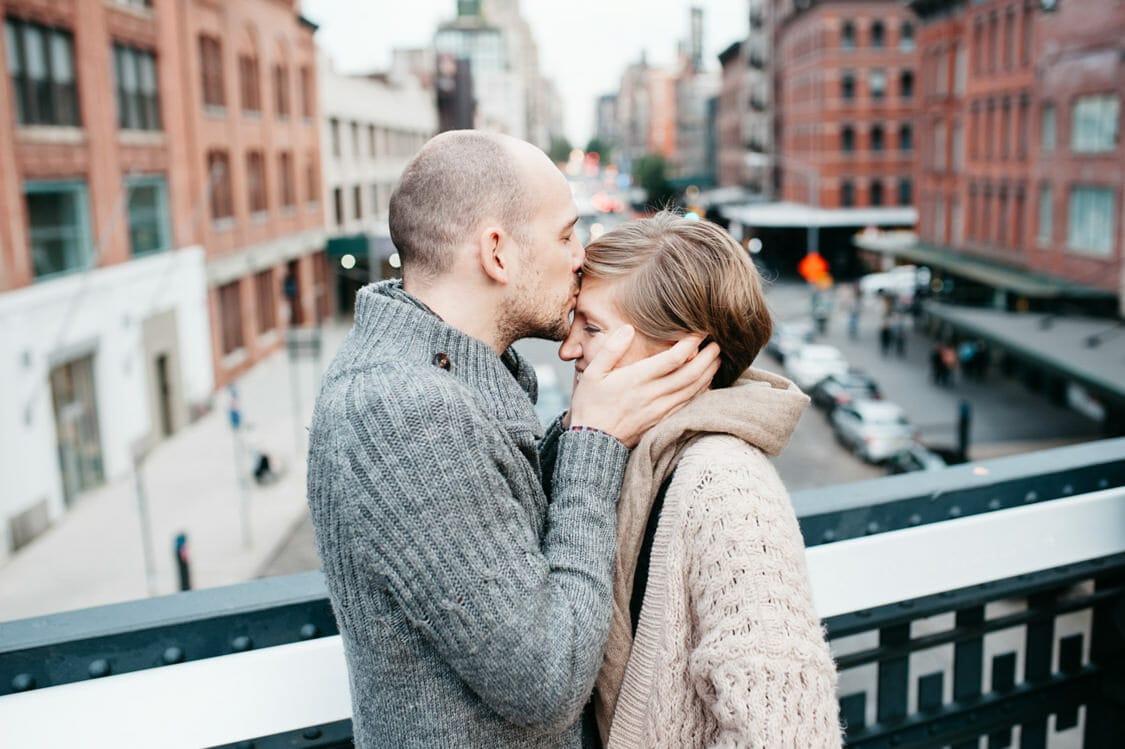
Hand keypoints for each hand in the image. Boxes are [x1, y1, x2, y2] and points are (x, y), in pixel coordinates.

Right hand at [568, 326, 719, 447]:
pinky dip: (700, 392)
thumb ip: (610, 350)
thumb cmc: (590, 405)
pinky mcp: (662, 420)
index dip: (690, 344)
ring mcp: (659, 410)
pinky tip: (706, 383)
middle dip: (707, 357)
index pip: (673, 359)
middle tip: (717, 343)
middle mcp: (652, 395)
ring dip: (708, 373)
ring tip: (717, 359)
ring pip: (692, 390)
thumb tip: (627, 328)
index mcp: (636, 379)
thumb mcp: (591, 373)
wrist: (591, 441)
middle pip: (690, 374)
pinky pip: (687, 404)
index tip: (699, 332)